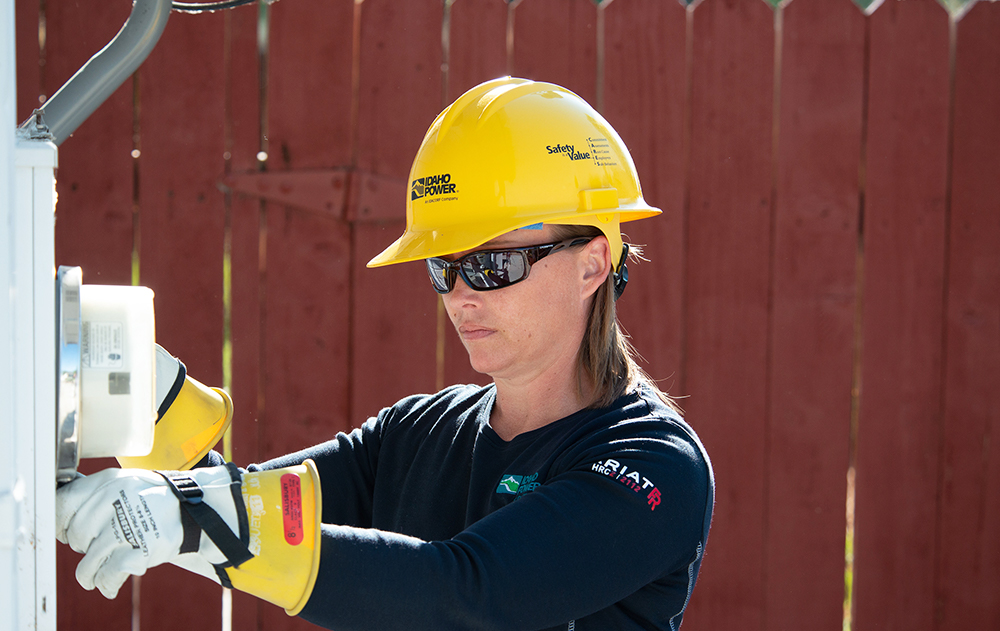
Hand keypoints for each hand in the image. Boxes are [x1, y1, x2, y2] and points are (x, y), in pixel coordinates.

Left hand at [56, 466, 239, 598]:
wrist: (195, 510)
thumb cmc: (155, 499)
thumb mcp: (126, 482)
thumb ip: (94, 493)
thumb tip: (59, 509)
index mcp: (107, 481)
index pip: (63, 504)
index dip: (61, 523)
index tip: (68, 532)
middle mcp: (113, 500)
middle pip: (76, 537)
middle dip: (84, 548)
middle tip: (99, 546)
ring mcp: (125, 526)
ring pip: (88, 562)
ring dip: (90, 574)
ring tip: (97, 574)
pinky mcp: (137, 550)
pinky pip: (106, 576)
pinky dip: (105, 583)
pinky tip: (110, 583)